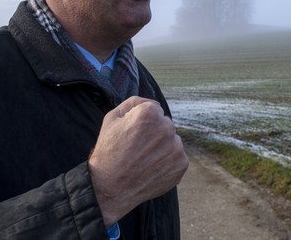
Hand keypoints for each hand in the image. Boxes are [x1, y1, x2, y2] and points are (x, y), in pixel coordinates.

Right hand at [88, 96, 188, 226]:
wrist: (110, 187)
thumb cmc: (109, 150)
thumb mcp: (112, 118)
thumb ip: (134, 102)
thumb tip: (153, 103)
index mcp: (150, 113)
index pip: (155, 110)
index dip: (142, 122)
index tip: (133, 134)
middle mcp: (167, 127)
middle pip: (165, 125)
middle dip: (154, 133)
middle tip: (138, 148)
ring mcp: (176, 147)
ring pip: (172, 141)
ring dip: (162, 147)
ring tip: (144, 160)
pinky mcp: (181, 164)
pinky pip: (177, 157)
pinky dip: (168, 162)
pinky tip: (152, 168)